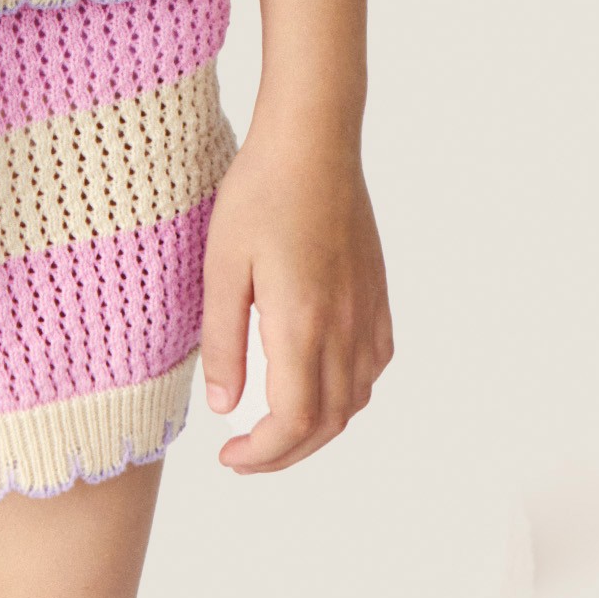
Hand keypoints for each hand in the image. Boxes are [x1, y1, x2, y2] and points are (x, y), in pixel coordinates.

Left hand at [197, 120, 393, 472]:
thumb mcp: (222, 264)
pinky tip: (319, 381)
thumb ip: (223, 341)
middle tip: (245, 455)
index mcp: (301, 322)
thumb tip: (224, 407)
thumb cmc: (260, 193)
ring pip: (356, 399)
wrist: (314, 140)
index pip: (294, 420)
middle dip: (286, 452)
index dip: (264, 454)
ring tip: (276, 426)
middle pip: (329, 422)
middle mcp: (343, 326)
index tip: (230, 457)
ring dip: (318, 427)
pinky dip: (348, 392)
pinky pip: (373, 365)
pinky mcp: (376, 294)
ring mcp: (367, 311)